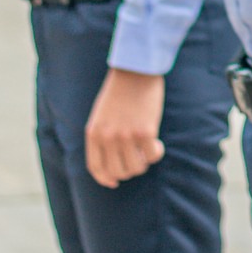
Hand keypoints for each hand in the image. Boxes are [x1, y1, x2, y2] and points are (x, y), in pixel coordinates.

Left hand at [84, 67, 166, 187]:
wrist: (135, 70)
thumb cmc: (120, 91)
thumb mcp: (101, 115)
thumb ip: (103, 137)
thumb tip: (111, 167)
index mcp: (94, 133)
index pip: (96, 168)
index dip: (106, 179)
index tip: (114, 182)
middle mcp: (108, 138)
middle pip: (118, 172)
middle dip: (129, 170)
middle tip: (138, 158)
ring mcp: (126, 136)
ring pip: (136, 168)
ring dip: (144, 163)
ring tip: (147, 149)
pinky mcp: (145, 131)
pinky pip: (152, 156)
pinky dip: (157, 153)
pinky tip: (158, 144)